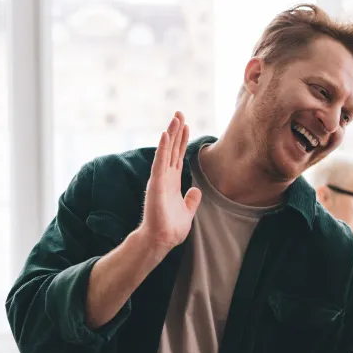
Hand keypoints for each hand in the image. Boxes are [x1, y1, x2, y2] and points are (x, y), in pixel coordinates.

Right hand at [136, 112, 201, 250]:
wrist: (161, 240)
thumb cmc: (171, 229)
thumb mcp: (187, 212)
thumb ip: (191, 200)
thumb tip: (196, 190)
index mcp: (172, 182)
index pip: (178, 156)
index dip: (182, 140)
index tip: (186, 125)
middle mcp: (165, 177)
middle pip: (172, 149)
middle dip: (176, 131)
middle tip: (179, 112)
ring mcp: (160, 179)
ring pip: (166, 151)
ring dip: (171, 133)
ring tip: (176, 117)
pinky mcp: (156, 184)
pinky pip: (160, 162)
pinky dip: (163, 148)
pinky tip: (165, 134)